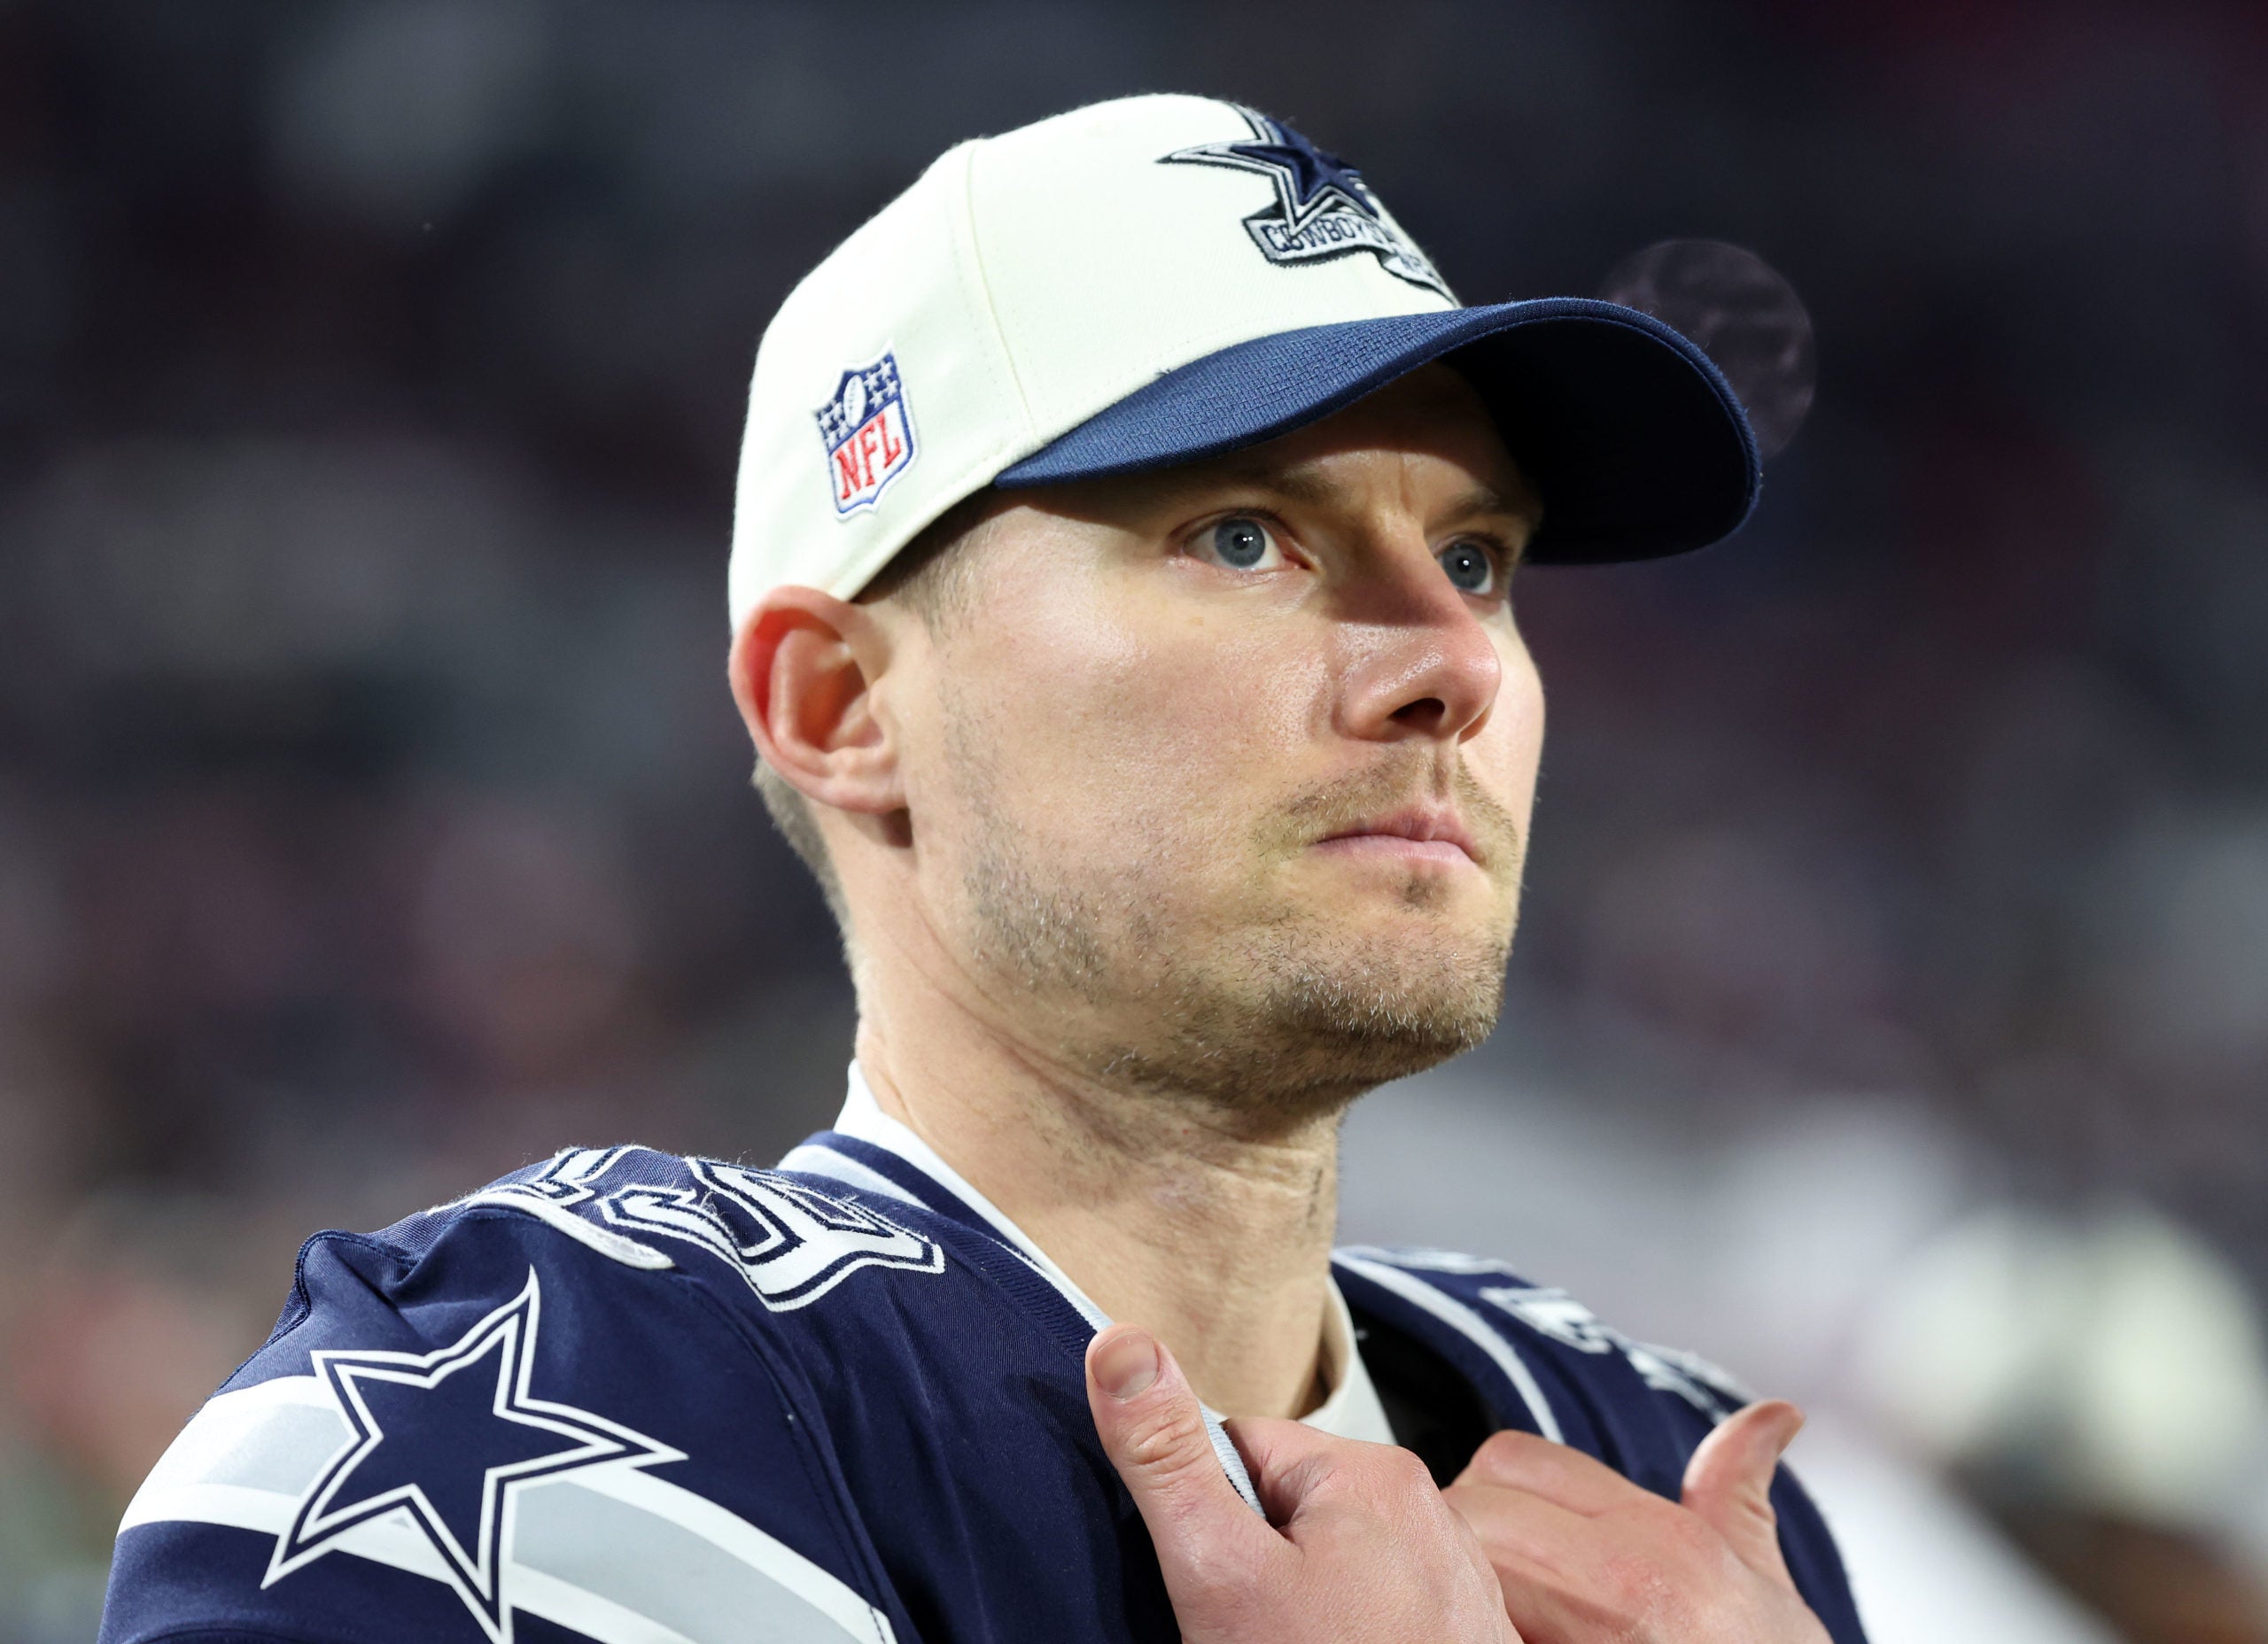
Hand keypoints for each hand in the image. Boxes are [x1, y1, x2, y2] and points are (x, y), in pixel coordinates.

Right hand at [1086, 1324, 1520, 1643]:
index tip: (1202, 1577)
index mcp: (1370, 1470)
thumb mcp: (1220, 1571)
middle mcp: (1427, 1509)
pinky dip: (1345, 1640)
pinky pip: (1375, 1616)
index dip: (1201, 1517)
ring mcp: (1453, 1578)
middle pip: (1287, 1512)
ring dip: (1299, 1614)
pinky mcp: (1461, 1635)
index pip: (1241, 1451)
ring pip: (1332, 1571)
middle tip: (1247, 1636)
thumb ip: (1167, 1459)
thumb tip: (1119, 1342)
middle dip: (1252, 1570)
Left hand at [1444, 1400, 1829, 1643]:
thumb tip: (1773, 1417)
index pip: (1513, 1458)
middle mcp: (1626, 1580)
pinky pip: (1474, 1631)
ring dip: (1455, 1589)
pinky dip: (1466, 1630)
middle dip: (1460, 1539)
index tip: (1503, 1539)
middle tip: (1474, 1584)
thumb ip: (1738, 1496)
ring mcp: (1589, 1636)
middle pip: (1472, 1507)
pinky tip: (1486, 1640)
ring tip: (1475, 1617)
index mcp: (1665, 1542)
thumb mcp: (1765, 1590)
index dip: (1495, 1492)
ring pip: (1462, 1568)